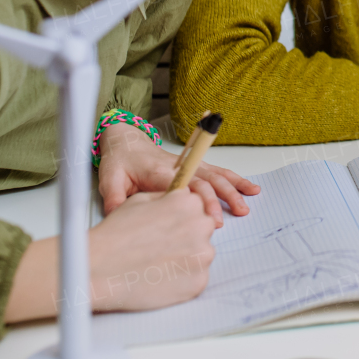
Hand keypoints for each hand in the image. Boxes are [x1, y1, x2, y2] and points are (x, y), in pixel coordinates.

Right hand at [4, 189, 216, 321]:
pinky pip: (197, 277)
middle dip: (187, 235)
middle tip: (160, 247)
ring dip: (186, 258)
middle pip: (202, 229)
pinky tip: (160, 278)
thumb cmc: (114, 235)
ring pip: (201, 254)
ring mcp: (202, 256)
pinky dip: (182, 279)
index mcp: (188, 203)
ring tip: (157, 263)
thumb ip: (167, 198)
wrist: (98, 271)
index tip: (168, 226)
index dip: (180, 217)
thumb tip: (180, 200)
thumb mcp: (140, 201)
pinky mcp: (199, 282)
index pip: (197, 206)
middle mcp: (201, 226)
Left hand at [97, 123, 259, 225]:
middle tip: (237, 212)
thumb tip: (120, 217)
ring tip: (248, 202)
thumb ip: (115, 198)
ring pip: (216, 175)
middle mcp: (179, 166)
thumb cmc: (120, 161)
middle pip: (207, 179)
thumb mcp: (109, 179)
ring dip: (234, 187)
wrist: (125, 141)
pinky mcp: (194, 167)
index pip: (187, 184)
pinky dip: (235, 180)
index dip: (202, 198)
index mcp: (160, 171)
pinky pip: (218, 173)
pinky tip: (249, 188)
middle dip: (224, 196)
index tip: (212, 214)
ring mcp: (189, 165)